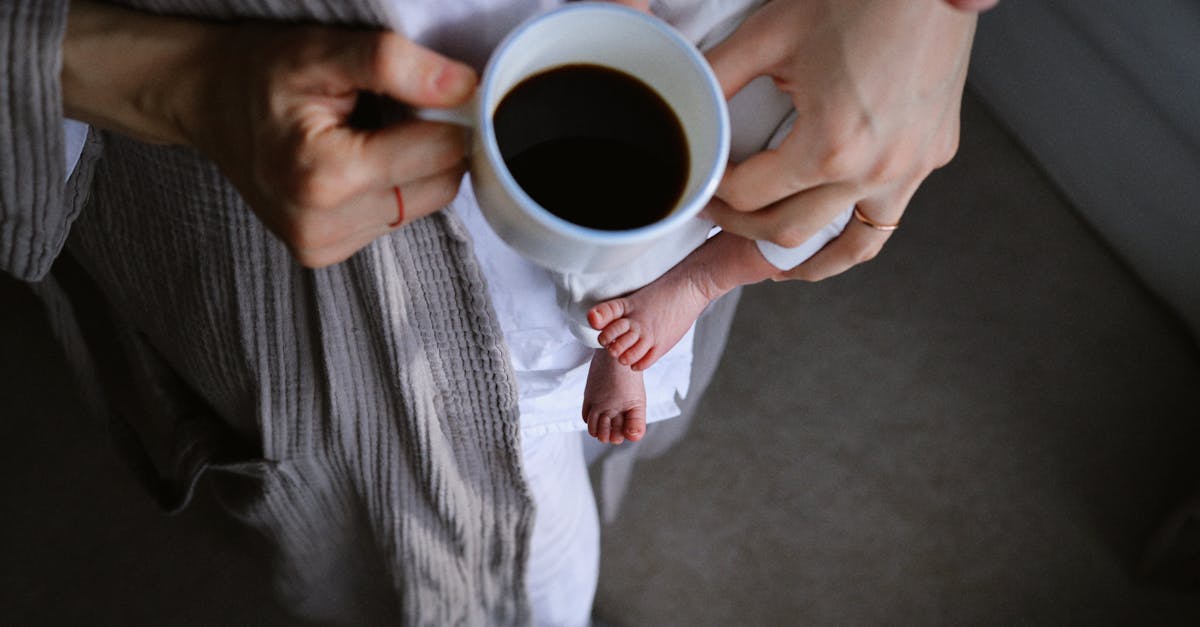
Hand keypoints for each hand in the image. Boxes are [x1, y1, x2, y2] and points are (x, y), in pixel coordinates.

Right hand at [63, 1, 476, 267]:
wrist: (205, 100)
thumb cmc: (262, 72)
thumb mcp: (324, 49)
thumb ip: (395, 64)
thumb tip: (464, 87)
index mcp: (324, 177)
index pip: (443, 151)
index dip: (447, 112)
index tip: (423, 86)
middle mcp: (322, 225)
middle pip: (440, 183)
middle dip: (431, 141)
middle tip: (389, 108)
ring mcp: (321, 246)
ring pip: (425, 204)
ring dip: (412, 166)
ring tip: (366, 133)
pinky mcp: (323, 253)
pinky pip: (395, 219)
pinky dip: (390, 187)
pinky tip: (354, 161)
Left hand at [701, 0, 977, 280]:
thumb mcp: (770, 35)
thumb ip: (718, 78)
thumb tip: (688, 103)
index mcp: (831, 147)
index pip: (751, 196)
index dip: (715, 194)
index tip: (703, 185)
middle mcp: (876, 170)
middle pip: (791, 229)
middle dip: (745, 228)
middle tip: (722, 215)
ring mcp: (911, 168)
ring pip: (850, 245)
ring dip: (807, 256)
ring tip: (777, 263)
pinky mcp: (933, 155)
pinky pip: (887, 219)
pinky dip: (855, 236)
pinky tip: (832, 238)